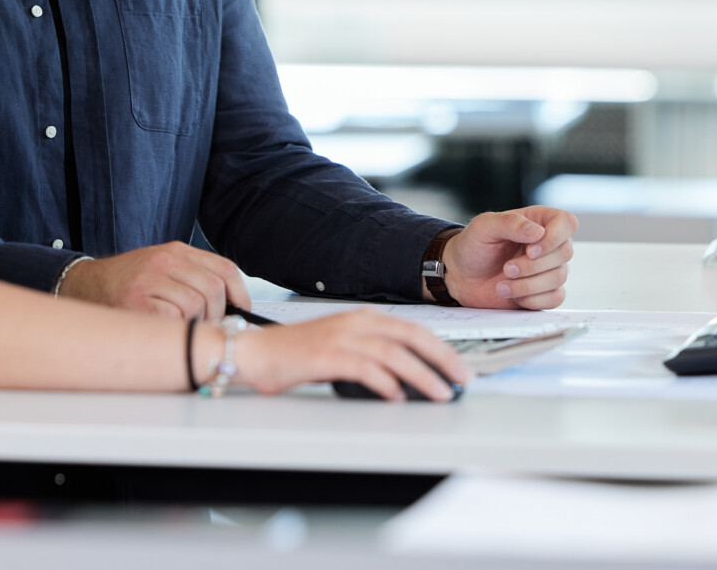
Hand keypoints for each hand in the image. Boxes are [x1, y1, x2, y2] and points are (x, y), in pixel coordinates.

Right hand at [58, 241, 251, 318]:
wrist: (84, 285)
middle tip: (204, 326)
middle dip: (216, 314)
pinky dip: (174, 328)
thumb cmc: (128, 284)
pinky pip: (175, 319)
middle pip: (215, 289)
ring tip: (177, 326)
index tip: (242, 311)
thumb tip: (232, 306)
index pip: (225, 268)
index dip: (240, 294)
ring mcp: (150, 279)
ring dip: (194, 323)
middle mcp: (165, 259)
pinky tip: (161, 327)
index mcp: (176, 250)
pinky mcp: (136, 301)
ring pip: (198, 305)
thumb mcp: (163, 269)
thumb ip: (194, 278)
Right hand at [232, 308, 470, 400]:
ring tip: (440, 393)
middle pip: (411, 336)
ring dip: (422, 374)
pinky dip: (386, 383)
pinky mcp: (326, 356)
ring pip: (394, 353)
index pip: (413, 329)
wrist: (253, 352)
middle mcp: (356, 322)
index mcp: (363, 318)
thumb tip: (405, 380)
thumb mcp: (340, 348)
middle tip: (462, 379)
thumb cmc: (295, 355)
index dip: (442, 348)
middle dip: (443, 358)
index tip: (460, 367)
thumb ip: (371, 356)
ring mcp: (341, 337)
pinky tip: (397, 396)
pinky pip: (365, 367)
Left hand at [437, 206, 577, 310]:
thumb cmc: (473, 246)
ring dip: (528, 285)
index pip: (567, 223)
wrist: (461, 275)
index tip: (531, 250)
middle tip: (506, 268)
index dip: (555, 237)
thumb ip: (510, 223)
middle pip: (564, 253)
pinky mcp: (544, 292)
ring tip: (502, 285)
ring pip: (558, 278)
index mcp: (538, 221)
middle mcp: (548, 244)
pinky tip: (512, 295)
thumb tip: (538, 232)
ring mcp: (548, 269)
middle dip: (533, 266)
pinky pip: (555, 298)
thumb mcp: (484, 227)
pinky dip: (533, 299)